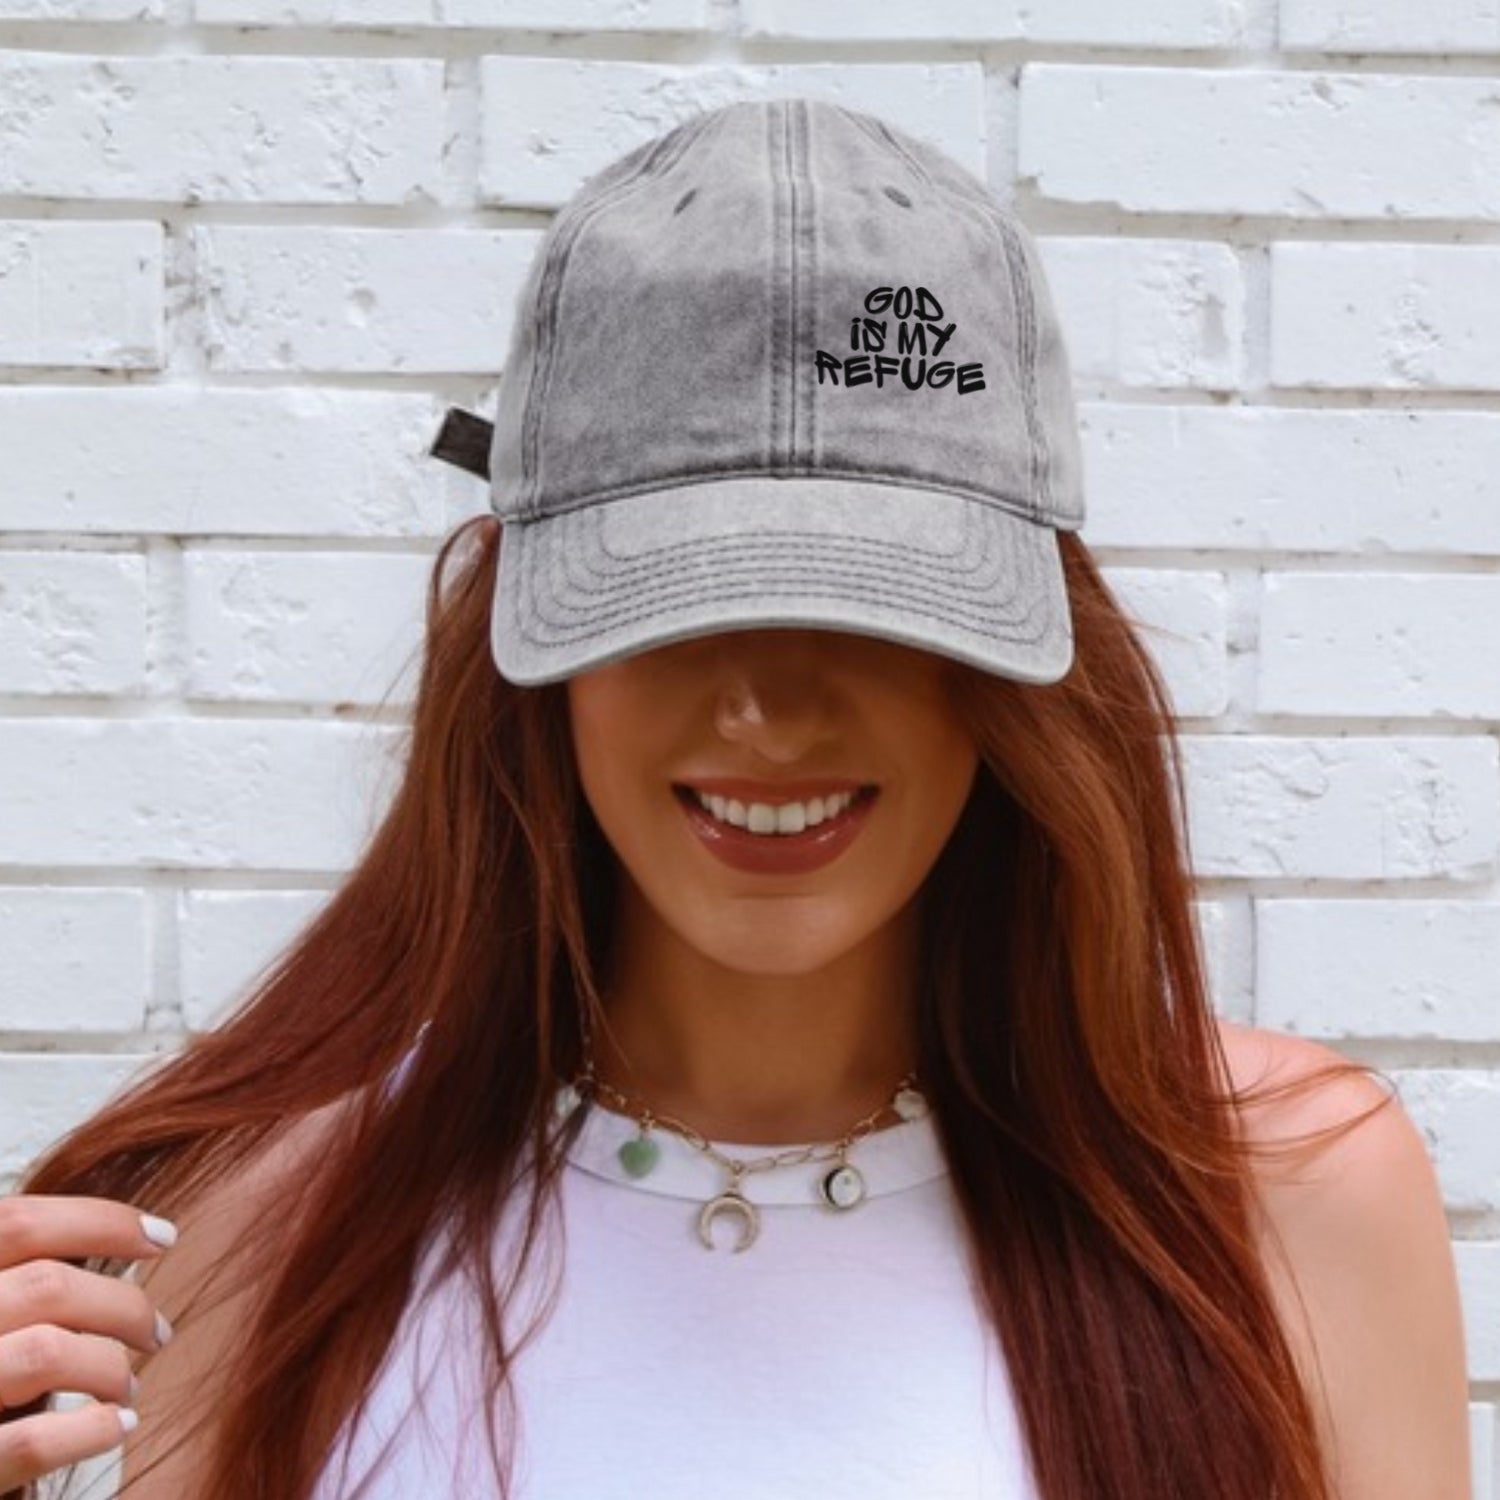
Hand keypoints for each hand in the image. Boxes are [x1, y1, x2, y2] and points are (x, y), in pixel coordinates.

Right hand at [0, 1195, 175, 1491]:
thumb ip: (16, 1278)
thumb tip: (110, 1241)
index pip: (19, 1222)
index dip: (102, 1221)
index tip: (163, 1237)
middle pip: (49, 1286)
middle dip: (124, 1304)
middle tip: (157, 1331)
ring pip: (46, 1353)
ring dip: (111, 1367)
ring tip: (128, 1385)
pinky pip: (30, 1443)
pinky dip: (90, 1430)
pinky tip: (116, 1426)